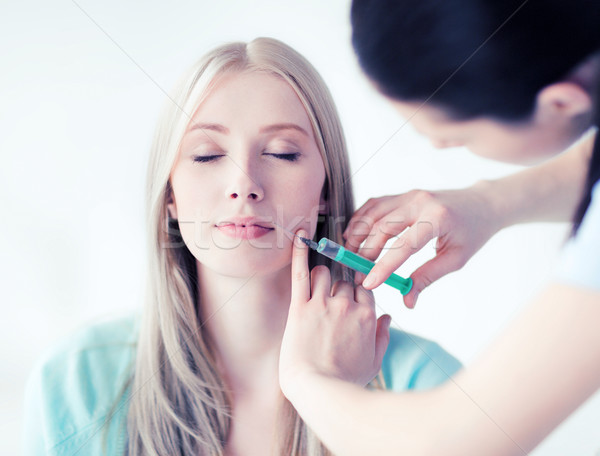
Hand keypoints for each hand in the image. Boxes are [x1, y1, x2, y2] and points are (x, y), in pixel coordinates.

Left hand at [279, 230, 390, 398]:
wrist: (317, 390)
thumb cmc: (345, 380)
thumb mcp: (374, 362)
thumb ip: (383, 336)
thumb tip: (389, 318)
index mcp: (367, 317)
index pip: (365, 288)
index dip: (358, 292)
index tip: (352, 296)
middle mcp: (347, 306)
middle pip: (344, 281)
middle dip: (339, 288)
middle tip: (330, 301)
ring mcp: (323, 305)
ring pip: (325, 274)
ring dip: (321, 278)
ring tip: (316, 290)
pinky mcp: (301, 307)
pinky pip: (301, 273)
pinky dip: (299, 252)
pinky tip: (299, 236)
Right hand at [344, 186, 499, 307]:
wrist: (482, 203)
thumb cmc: (472, 232)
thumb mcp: (456, 259)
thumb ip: (427, 277)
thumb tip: (407, 301)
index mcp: (437, 219)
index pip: (404, 245)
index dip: (384, 266)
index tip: (368, 283)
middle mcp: (420, 202)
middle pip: (382, 227)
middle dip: (365, 252)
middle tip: (356, 274)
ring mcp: (410, 195)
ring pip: (373, 213)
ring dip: (357, 234)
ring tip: (349, 256)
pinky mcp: (403, 194)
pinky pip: (375, 204)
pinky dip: (360, 219)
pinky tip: (353, 235)